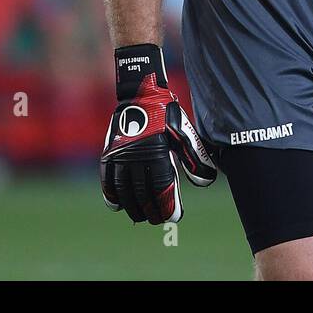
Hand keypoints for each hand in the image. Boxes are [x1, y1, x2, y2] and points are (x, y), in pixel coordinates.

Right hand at [101, 43, 216, 222]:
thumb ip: (194, 159)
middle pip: (142, 195)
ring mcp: (121, 156)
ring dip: (133, 207)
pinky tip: (118, 205)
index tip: (173, 217)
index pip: (161, 189)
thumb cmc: (166, 115)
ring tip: (141, 216)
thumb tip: (205, 183)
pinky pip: (108, 180)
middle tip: (158, 219)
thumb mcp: (184, 133)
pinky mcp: (109, 153)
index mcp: (158, 153)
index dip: (167, 206)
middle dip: (151, 211)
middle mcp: (137, 157)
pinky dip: (111, 195)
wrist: (141, 93)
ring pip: (124, 191)